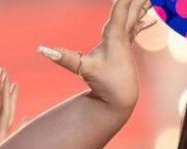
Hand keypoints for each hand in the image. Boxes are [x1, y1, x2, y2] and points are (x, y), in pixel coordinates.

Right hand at [37, 0, 152, 112]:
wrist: (120, 100)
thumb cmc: (105, 84)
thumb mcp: (83, 69)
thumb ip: (63, 58)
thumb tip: (41, 50)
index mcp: (115, 35)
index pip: (121, 9)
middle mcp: (123, 36)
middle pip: (132, 9)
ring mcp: (126, 42)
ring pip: (135, 16)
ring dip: (140, 4)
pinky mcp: (125, 49)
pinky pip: (133, 27)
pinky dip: (138, 17)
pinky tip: (144, 15)